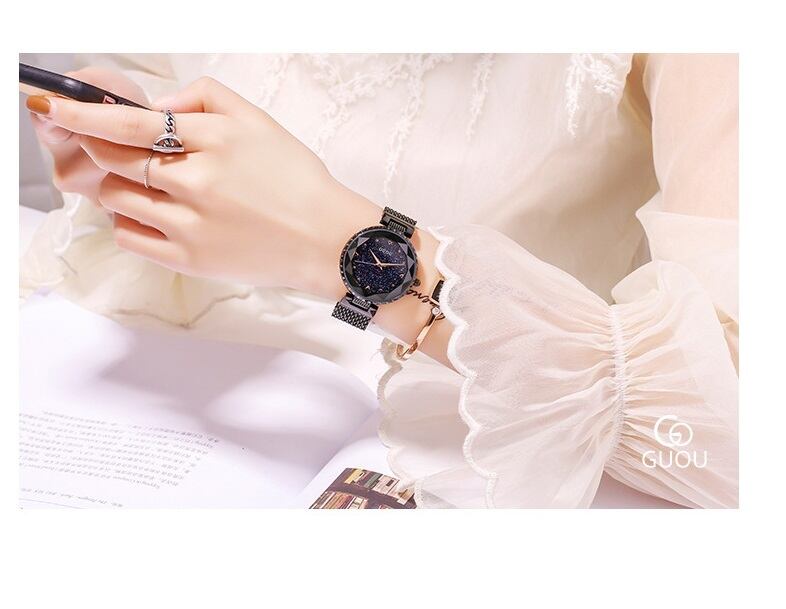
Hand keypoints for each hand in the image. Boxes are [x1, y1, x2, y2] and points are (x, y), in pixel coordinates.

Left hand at [27, 76, 452, 366]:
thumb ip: (206, 99)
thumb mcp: (260, 122)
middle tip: (102, 146)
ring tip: (145, 186)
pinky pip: (129, 236)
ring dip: (117, 185)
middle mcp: (198, 180)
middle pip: (115, 157)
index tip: (60, 108)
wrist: (326, 240)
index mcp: (216, 139)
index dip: (88, 114)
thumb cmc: (296, 181)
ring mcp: (190, 223)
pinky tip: (151, 214)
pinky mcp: (189, 259)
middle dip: (97, 147)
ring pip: (116, 197)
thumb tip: (159, 103)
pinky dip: (127, 221)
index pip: (132, 122)